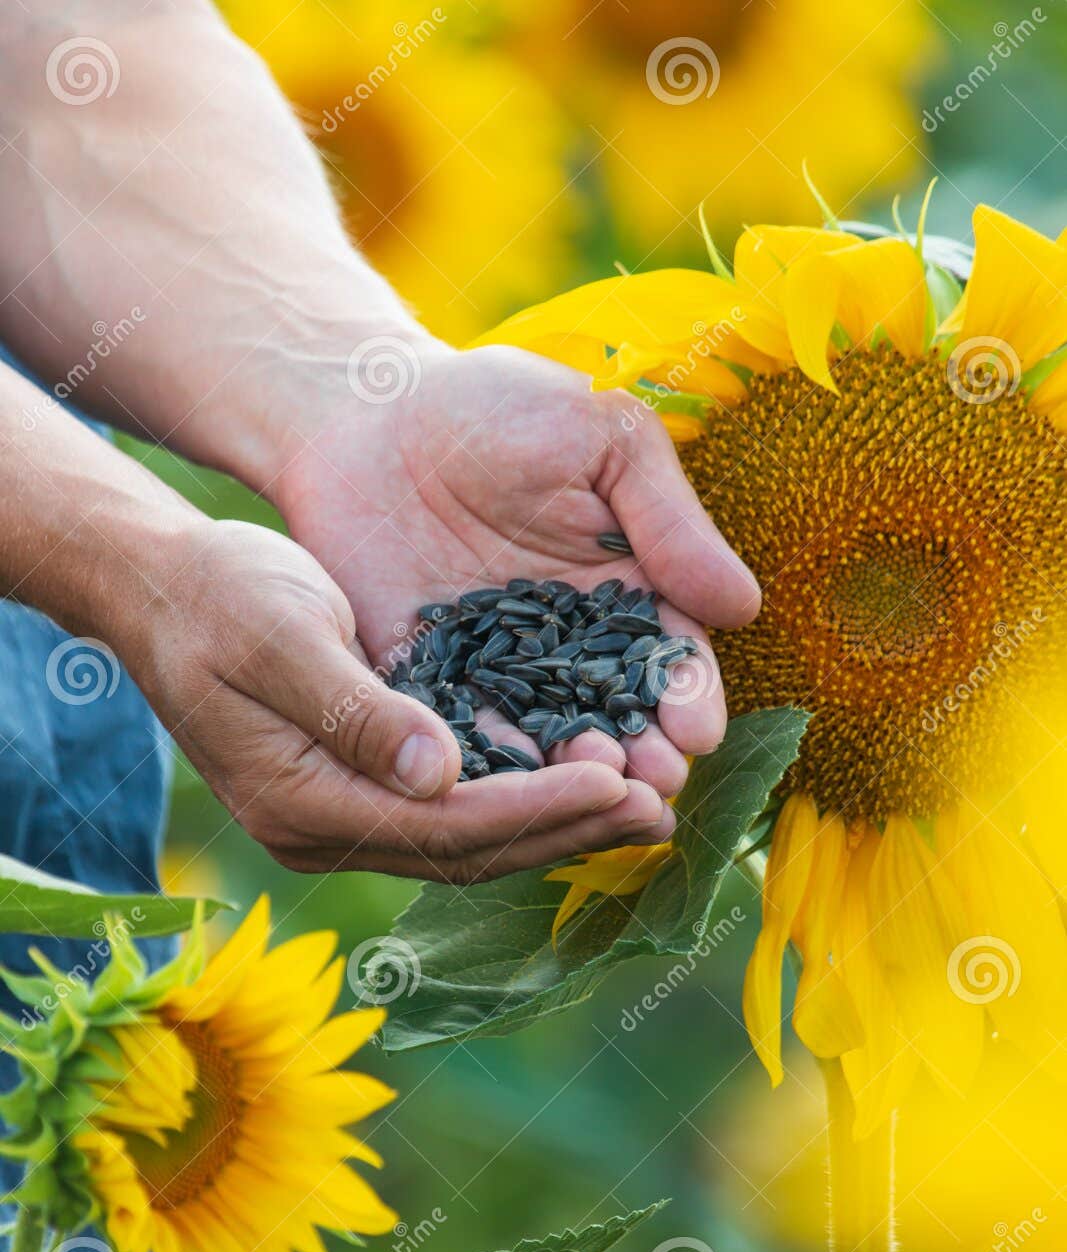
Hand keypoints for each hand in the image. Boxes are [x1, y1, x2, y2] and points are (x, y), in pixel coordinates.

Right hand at [122, 519, 671, 880]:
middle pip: (465, 851)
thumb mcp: (282, 635)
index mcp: (302, 801)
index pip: (443, 826)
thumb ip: (357, 709)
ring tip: (640, 807)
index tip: (618, 784)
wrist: (162, 589)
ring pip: (465, 843)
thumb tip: (438, 773)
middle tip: (658, 812)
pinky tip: (578, 784)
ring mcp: (337, 820)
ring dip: (553, 827)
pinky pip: (451, 816)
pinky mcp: (356, 794)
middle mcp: (322, 830)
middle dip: (565, 831)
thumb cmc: (217, 594)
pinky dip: (519, 803)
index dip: (536, 809)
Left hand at [274, 340, 760, 799]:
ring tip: (594, 792)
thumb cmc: (499, 407)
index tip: (697, 728)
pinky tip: (505, 785)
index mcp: (626, 593)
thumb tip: (745, 606)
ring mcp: (496, 673)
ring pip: (545, 739)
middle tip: (656, 783)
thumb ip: (669, 521)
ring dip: (573, 772)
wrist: (368, 410)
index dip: (687, 696)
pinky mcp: (424, 684)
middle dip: (642, 754)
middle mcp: (567, 647)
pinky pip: (458, 732)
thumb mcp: (605, 441)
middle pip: (616, 716)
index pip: (669, 659)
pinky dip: (483, 762)